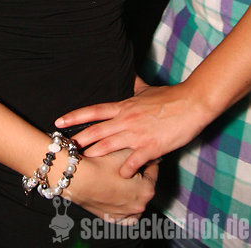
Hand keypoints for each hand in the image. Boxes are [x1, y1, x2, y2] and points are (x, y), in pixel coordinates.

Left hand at [55, 83, 208, 176]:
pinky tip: (120, 175)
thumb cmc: (169, 96)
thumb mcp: (147, 89)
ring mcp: (137, 134)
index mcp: (124, 106)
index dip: (75, 116)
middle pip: (96, 130)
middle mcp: (126, 120)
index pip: (94, 111)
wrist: (191, 104)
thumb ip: (134, 85)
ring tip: (82, 162)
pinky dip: (125, 169)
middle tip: (64, 147)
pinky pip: (132, 162)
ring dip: (95, 154)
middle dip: (79, 139)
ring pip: (109, 146)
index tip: (59, 121)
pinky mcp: (150, 147)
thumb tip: (128, 75)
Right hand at [68, 148, 157, 221]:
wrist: (78, 178)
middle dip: (138, 176)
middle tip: (128, 165)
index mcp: (146, 190)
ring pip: (133, 200)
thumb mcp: (124, 151)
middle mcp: (139, 206)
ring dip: (130, 190)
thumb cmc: (100, 165)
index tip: (143, 155)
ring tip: (119, 178)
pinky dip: (120, 202)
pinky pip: (121, 211)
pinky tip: (114, 191)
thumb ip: (138, 152)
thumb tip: (143, 151)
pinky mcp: (111, 218)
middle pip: (143, 187)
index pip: (153, 171)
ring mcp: (125, 214)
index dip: (146, 160)